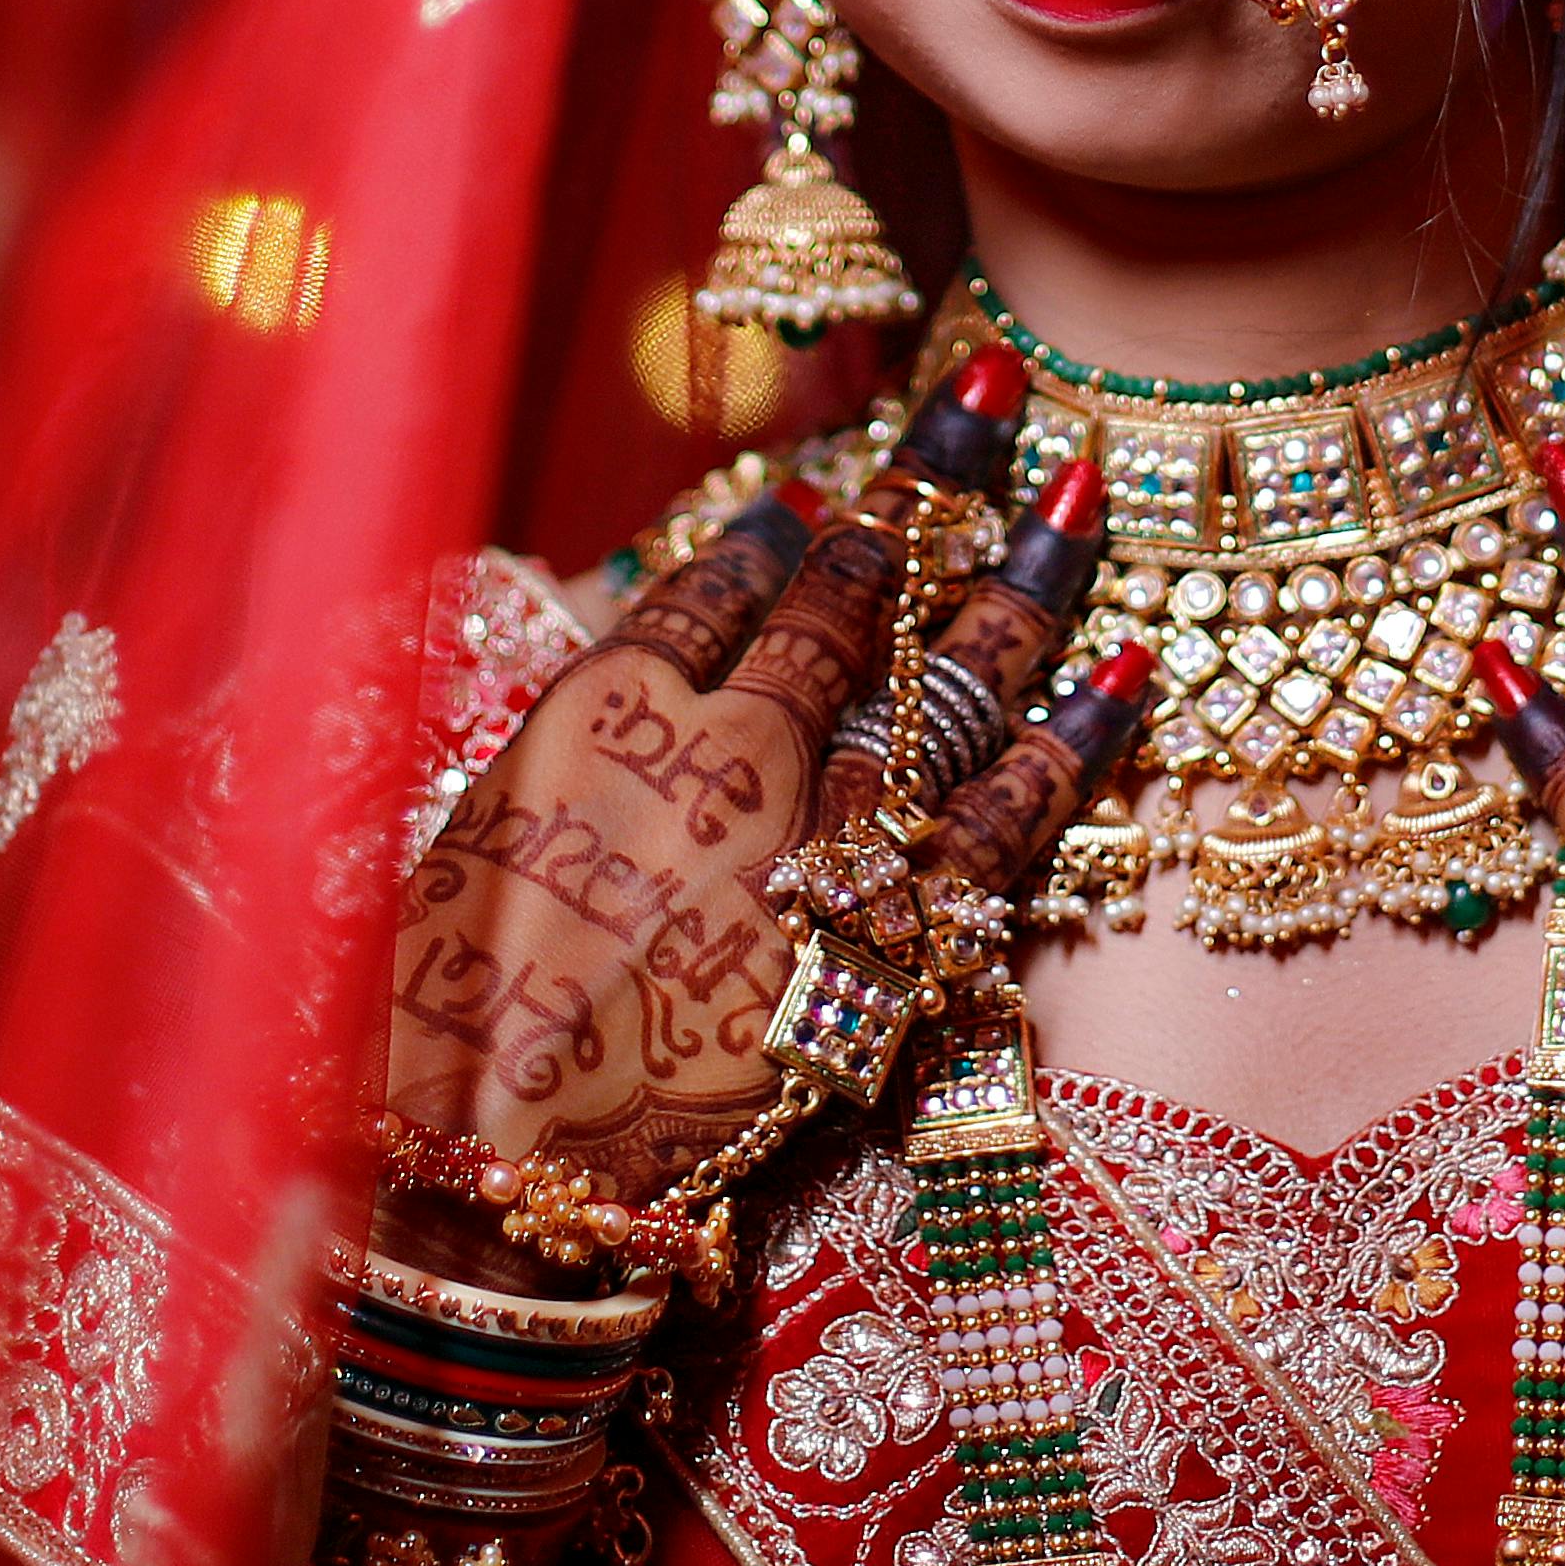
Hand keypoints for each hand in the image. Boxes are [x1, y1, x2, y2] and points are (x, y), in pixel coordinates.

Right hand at [380, 445, 1134, 1274]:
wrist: (494, 1166)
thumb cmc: (436, 1016)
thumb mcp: (458, 838)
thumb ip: (555, 750)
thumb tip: (618, 681)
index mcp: (608, 703)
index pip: (715, 580)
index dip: (778, 533)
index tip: (817, 498)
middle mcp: (732, 743)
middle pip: (851, 596)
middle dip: (923, 490)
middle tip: (990, 399)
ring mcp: (825, 833)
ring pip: (948, 679)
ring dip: (1020, 581)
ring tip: (1081, 494)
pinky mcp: (893, 935)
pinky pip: (1011, 818)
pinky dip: (1076, 741)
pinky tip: (1128, 669)